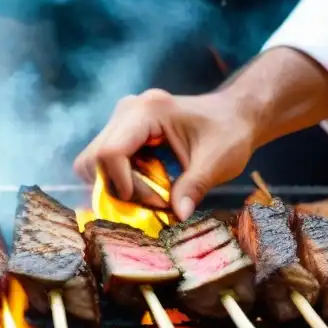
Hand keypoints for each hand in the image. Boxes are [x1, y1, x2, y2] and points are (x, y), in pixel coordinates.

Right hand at [73, 89, 257, 219]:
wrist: (234, 114)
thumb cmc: (229, 131)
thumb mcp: (217, 162)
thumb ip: (194, 187)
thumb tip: (177, 216)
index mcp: (148, 110)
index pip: (111, 151)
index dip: (123, 184)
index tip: (152, 202)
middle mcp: (128, 110)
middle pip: (94, 159)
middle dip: (117, 189)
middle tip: (151, 202)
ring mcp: (122, 120)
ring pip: (93, 163)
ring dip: (116, 187)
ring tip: (150, 194)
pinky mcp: (122, 133)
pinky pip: (104, 164)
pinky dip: (120, 182)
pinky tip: (148, 184)